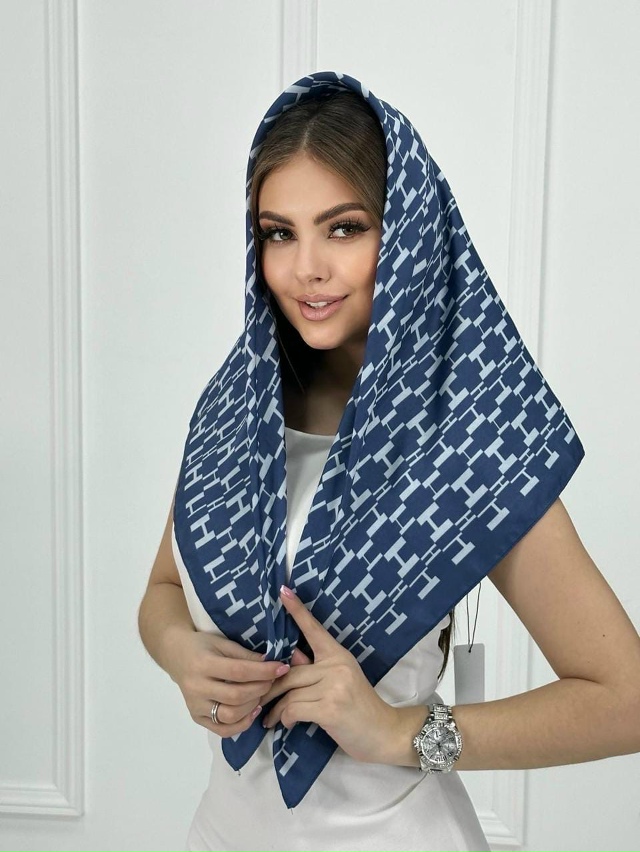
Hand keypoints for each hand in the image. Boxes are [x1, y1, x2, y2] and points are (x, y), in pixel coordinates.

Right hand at [164, 627, 289, 737]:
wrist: (176, 656)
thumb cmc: (202, 646)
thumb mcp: (223, 643)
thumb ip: (245, 655)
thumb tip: (271, 664)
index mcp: (202, 664)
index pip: (238, 672)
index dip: (263, 671)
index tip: (282, 667)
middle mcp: (196, 687)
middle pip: (236, 696)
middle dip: (261, 689)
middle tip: (273, 680)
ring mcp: (195, 706)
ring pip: (230, 715)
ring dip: (253, 706)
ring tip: (262, 693)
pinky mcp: (197, 717)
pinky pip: (222, 730)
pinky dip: (242, 724)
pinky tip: (253, 710)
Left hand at [261, 586, 401, 763]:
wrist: (383, 733)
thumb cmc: (359, 707)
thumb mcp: (340, 681)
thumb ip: (315, 668)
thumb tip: (290, 656)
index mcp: (338, 655)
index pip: (314, 629)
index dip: (297, 610)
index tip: (283, 591)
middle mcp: (337, 665)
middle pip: (290, 671)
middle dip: (270, 688)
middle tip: (258, 700)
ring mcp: (334, 686)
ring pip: (289, 693)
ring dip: (275, 709)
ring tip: (269, 718)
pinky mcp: (329, 708)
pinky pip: (294, 709)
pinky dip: (285, 718)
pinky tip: (286, 724)